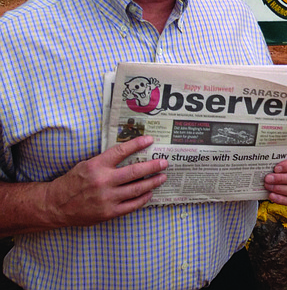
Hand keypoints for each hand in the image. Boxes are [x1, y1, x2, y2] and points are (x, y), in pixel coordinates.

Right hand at [45, 135, 166, 227]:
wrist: (56, 205)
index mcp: (97, 166)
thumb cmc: (73, 182)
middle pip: (135, 171)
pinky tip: (150, 193)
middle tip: (164, 162)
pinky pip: (132, 205)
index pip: (121, 151)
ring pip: (137, 189)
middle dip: (153, 166)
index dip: (137, 144)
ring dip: (153, 182)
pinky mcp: (108, 212)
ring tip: (162, 177)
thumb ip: (106, 160)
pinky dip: (143, 198)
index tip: (150, 139)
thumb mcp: (87, 164)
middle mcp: (103, 181)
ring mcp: (107, 198)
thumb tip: (130, 153)